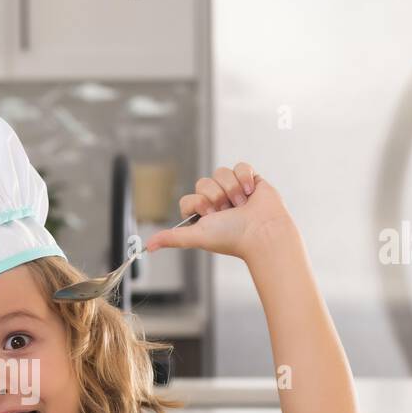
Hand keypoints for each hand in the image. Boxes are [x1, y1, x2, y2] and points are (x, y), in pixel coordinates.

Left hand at [145, 164, 294, 259]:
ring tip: (242, 205)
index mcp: (204, 215)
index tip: (211, 216)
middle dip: (215, 196)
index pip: (189, 198)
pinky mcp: (250, 179)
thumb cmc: (232, 236)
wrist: (263, 231)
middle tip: (227, 211)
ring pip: (221, 172)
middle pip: (203, 182)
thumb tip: (148, 247)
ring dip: (232, 189)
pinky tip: (251, 193)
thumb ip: (172, 238)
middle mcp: (217, 202)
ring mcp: (234, 190)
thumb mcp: (197, 236)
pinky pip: (240, 166)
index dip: (199, 203)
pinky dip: (245, 178)